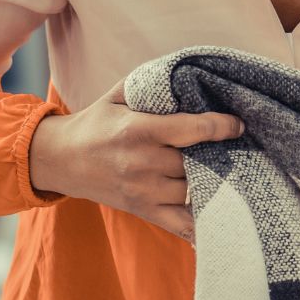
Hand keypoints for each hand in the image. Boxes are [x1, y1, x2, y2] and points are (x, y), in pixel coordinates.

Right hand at [27, 81, 244, 240]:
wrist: (60, 160)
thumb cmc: (96, 123)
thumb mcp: (118, 95)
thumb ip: (153, 85)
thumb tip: (190, 74)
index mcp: (139, 130)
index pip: (193, 129)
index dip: (223, 126)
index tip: (239, 125)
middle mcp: (142, 163)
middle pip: (198, 162)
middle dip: (220, 155)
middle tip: (237, 149)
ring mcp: (144, 192)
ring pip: (195, 192)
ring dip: (215, 184)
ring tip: (230, 173)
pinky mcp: (144, 212)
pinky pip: (183, 226)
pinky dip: (205, 225)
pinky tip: (223, 216)